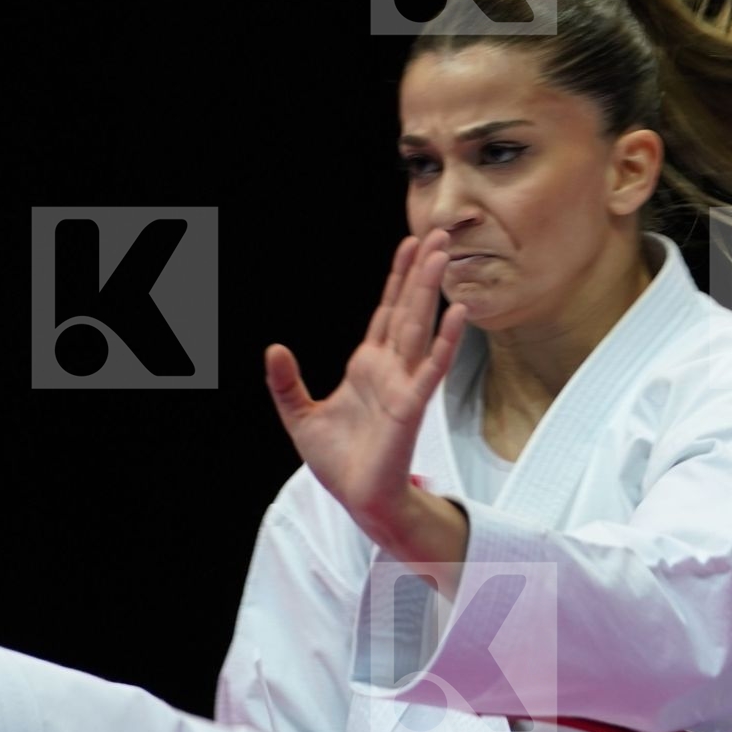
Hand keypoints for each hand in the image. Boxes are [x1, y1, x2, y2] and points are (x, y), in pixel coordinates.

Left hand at [264, 230, 467, 533]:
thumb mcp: (299, 415)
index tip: (409, 245)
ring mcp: (404, 383)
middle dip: (421, 271)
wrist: (357, 497)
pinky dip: (445, 340)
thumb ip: (285, 382)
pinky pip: (431, 367)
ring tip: (442, 256)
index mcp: (367, 366)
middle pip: (408, 308)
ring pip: (419, 326)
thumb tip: (273, 349)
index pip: (386, 311)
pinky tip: (458, 313)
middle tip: (437, 234)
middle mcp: (390, 368)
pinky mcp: (412, 404)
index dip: (398, 278)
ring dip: (431, 291)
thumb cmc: (339, 461)